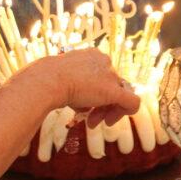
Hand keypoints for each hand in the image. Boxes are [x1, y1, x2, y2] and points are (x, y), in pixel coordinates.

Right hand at [20, 48, 140, 126]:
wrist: (47, 80)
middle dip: (101, 106)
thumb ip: (77, 86)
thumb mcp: (62, 79)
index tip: (85, 107)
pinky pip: (132, 102)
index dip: (95, 94)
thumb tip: (79, 100)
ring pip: (118, 96)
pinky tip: (111, 121)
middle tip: (90, 120)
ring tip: (91, 123)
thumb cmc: (48, 80)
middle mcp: (104, 62)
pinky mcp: (115, 91)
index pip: (102, 77)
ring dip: (105, 112)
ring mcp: (111, 75)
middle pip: (110, 87)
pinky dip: (128, 112)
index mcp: (93, 55)